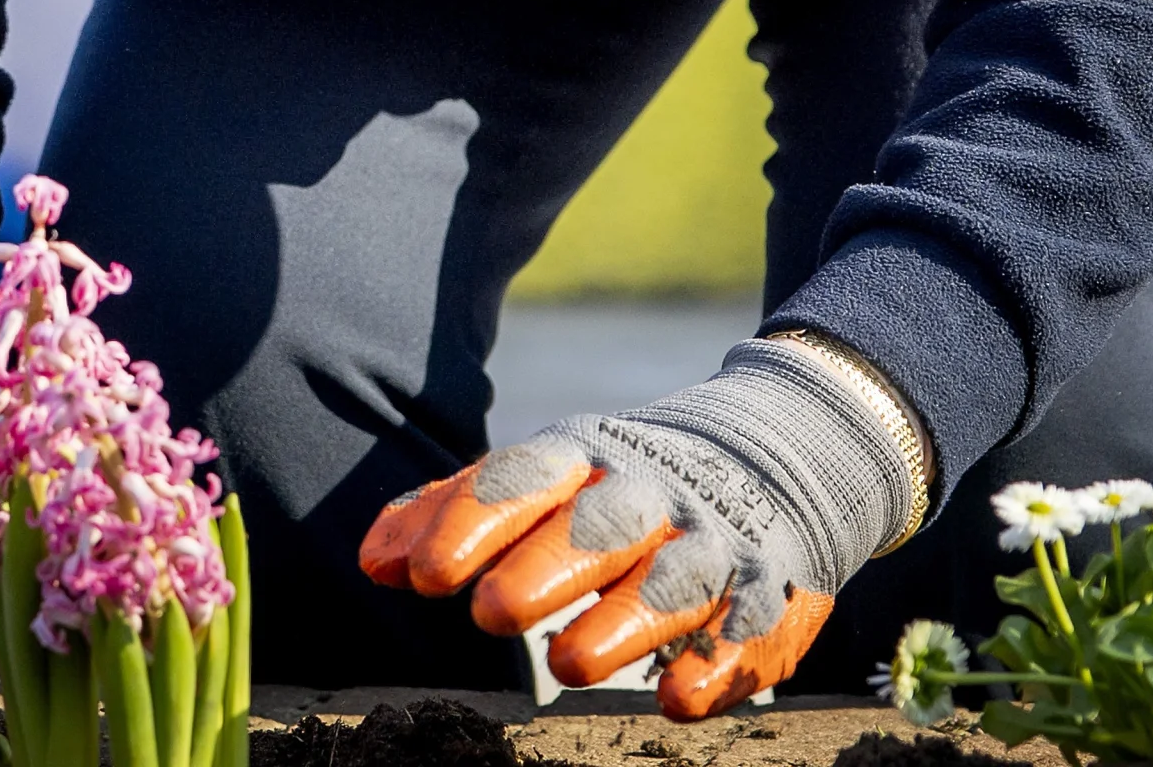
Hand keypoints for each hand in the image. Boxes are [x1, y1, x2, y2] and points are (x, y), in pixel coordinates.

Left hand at [356, 340, 918, 718]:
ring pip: (670, 577)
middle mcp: (647, 494)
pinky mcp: (769, 589)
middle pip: (595, 525)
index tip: (426, 575)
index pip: (520, 479)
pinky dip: (717, 662)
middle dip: (542, 566)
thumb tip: (375, 564)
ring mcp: (712, 539)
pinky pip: (747, 625)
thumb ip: (453, 516)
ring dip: (621, 622)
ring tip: (568, 663)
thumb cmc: (615, 487)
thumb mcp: (539, 483)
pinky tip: (677, 699)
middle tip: (490, 612)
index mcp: (580, 459)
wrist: (776, 453)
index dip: (472, 523)